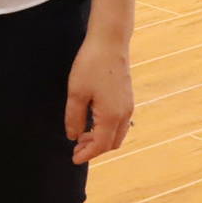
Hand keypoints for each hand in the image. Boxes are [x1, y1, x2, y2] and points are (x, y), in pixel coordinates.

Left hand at [66, 33, 134, 163]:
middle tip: (75, 149)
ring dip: (101, 139)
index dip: (87, 154)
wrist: (110, 43)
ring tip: (81, 137)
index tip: (74, 159)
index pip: (101, 145)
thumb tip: (74, 136)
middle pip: (112, 143)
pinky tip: (92, 123)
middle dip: (94, 149)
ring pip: (117, 133)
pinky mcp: (127, 98)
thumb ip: (74, 117)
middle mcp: (124, 114)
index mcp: (112, 115)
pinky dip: (107, 129)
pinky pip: (120, 123)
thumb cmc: (90, 65)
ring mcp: (128, 106)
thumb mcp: (76, 93)